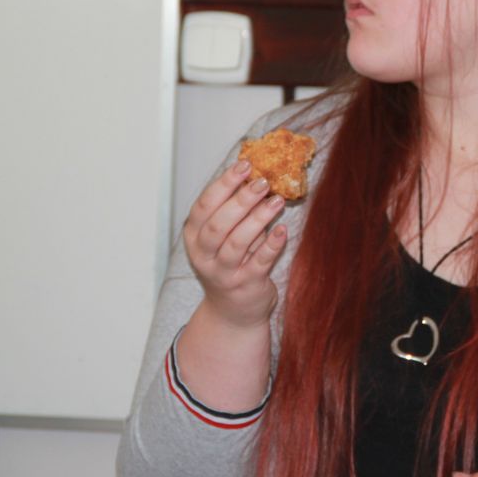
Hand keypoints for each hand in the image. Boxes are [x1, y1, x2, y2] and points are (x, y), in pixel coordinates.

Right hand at [182, 159, 289, 330]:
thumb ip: (235, 210)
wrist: (233, 311)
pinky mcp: (246, 285)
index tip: (244, 165)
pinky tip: (283, 229)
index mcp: (194, 237)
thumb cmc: (231, 263)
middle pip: (218, 224)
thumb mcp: (224, 236)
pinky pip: (259, 262)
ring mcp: (223, 273)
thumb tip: (256, 174)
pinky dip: (271, 244)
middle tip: (262, 181)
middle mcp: (204, 255)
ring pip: (237, 242)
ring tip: (277, 200)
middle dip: (241, 200)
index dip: (224, 184)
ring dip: (258, 218)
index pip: (204, 206)